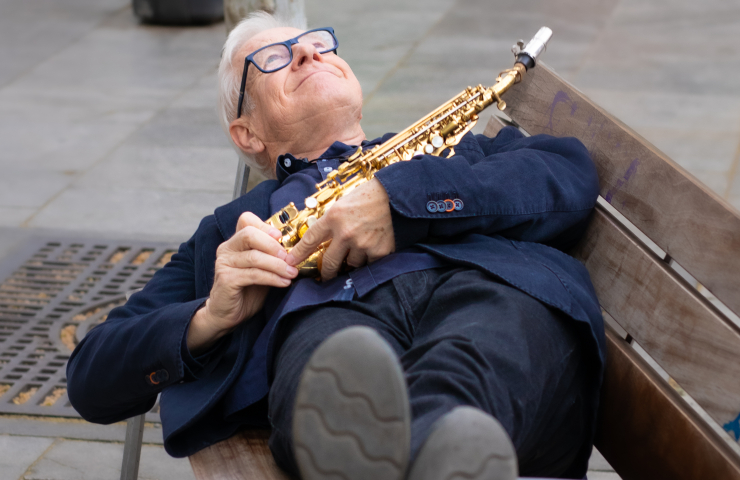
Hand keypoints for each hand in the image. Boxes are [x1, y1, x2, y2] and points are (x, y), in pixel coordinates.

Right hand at [187, 212, 297, 352]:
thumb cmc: (247, 290)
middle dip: (274, 245)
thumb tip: (297, 250)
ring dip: (278, 265)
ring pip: (254, 256)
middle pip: (249, 233)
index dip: (265, 225)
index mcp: (235, 242)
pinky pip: (253, 274)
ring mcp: (224, 263)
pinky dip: (272, 278)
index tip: (282, 237)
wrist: (227, 314)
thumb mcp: (262, 269)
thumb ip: (272, 257)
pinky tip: (284, 282)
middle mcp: (227, 248)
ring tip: (292, 273)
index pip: (246, 220)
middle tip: (291, 258)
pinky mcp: (226, 279)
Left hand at [287, 178, 394, 279]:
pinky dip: (368, 260)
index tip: (291, 261)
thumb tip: (321, 236)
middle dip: (325, 272)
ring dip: (351, 262)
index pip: (310, 240)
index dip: (299, 253)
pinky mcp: (378, 252)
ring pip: (350, 265)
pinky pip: (368, 264)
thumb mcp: (343, 203)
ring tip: (358, 253)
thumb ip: (332, 220)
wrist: (397, 196)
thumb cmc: (369, 196)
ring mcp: (362, 244)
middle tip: (324, 276)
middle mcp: (345, 233)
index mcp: (333, 218)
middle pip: (328, 262)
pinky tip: (372, 250)